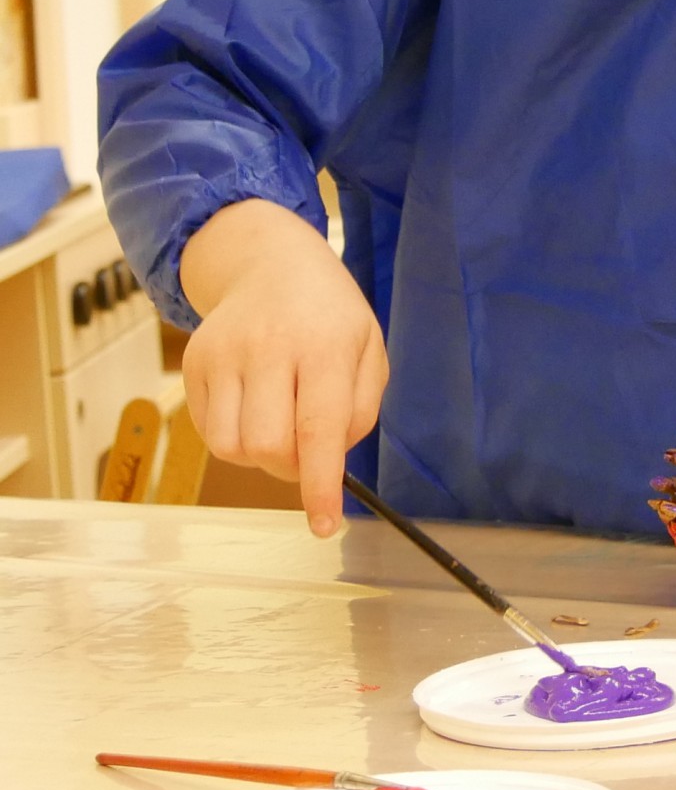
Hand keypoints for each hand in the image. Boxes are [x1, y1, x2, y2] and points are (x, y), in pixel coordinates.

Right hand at [179, 199, 386, 537]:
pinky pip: (208, 431)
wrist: (269, 264)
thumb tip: (331, 462)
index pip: (319, 429)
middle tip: (307, 449)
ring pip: (230, 447)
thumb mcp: (368, 349)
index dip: (320, 486)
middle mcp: (268, 348)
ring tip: (280, 421)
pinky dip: (235, 437)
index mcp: (324, 344)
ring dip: (260, 455)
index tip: (324, 526)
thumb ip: (360, 409)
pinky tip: (254, 406)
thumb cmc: (329, 316)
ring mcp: (223, 355)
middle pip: (268, 447)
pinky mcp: (193, 364)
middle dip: (290, 467)